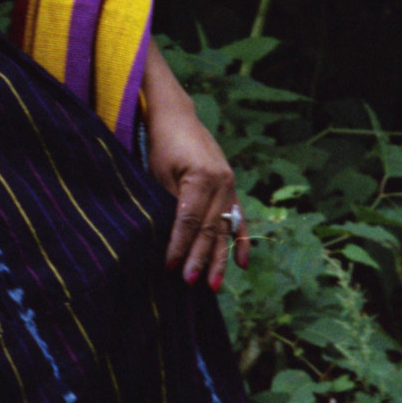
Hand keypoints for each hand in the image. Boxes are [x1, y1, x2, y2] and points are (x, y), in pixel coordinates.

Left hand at [141, 89, 249, 289]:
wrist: (178, 117)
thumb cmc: (162, 145)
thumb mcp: (159, 172)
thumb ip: (169, 203)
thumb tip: (170, 239)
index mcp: (202, 177)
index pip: (189, 220)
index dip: (180, 245)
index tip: (170, 266)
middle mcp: (222, 182)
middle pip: (210, 228)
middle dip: (200, 258)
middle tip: (190, 283)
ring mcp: (230, 185)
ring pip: (224, 228)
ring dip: (220, 259)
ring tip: (213, 285)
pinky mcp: (231, 187)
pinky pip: (238, 219)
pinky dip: (240, 242)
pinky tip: (241, 264)